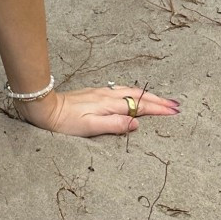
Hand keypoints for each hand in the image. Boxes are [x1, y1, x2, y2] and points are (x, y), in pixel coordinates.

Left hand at [18, 83, 180, 136]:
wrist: (45, 108)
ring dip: (148, 96)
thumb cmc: (65, 122)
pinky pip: (123, 92)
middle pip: (138, 96)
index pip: (139, 106)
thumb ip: (114, 124)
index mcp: (109, 104)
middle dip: (158, 101)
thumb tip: (137, 123)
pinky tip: (136, 96)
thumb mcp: (90, 128)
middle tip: (176, 106)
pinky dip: (136, 94)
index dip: (158, 109)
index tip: (174, 112)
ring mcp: (101, 93)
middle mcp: (108, 95)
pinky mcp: (95, 94)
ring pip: (131, 92)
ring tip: (162, 101)